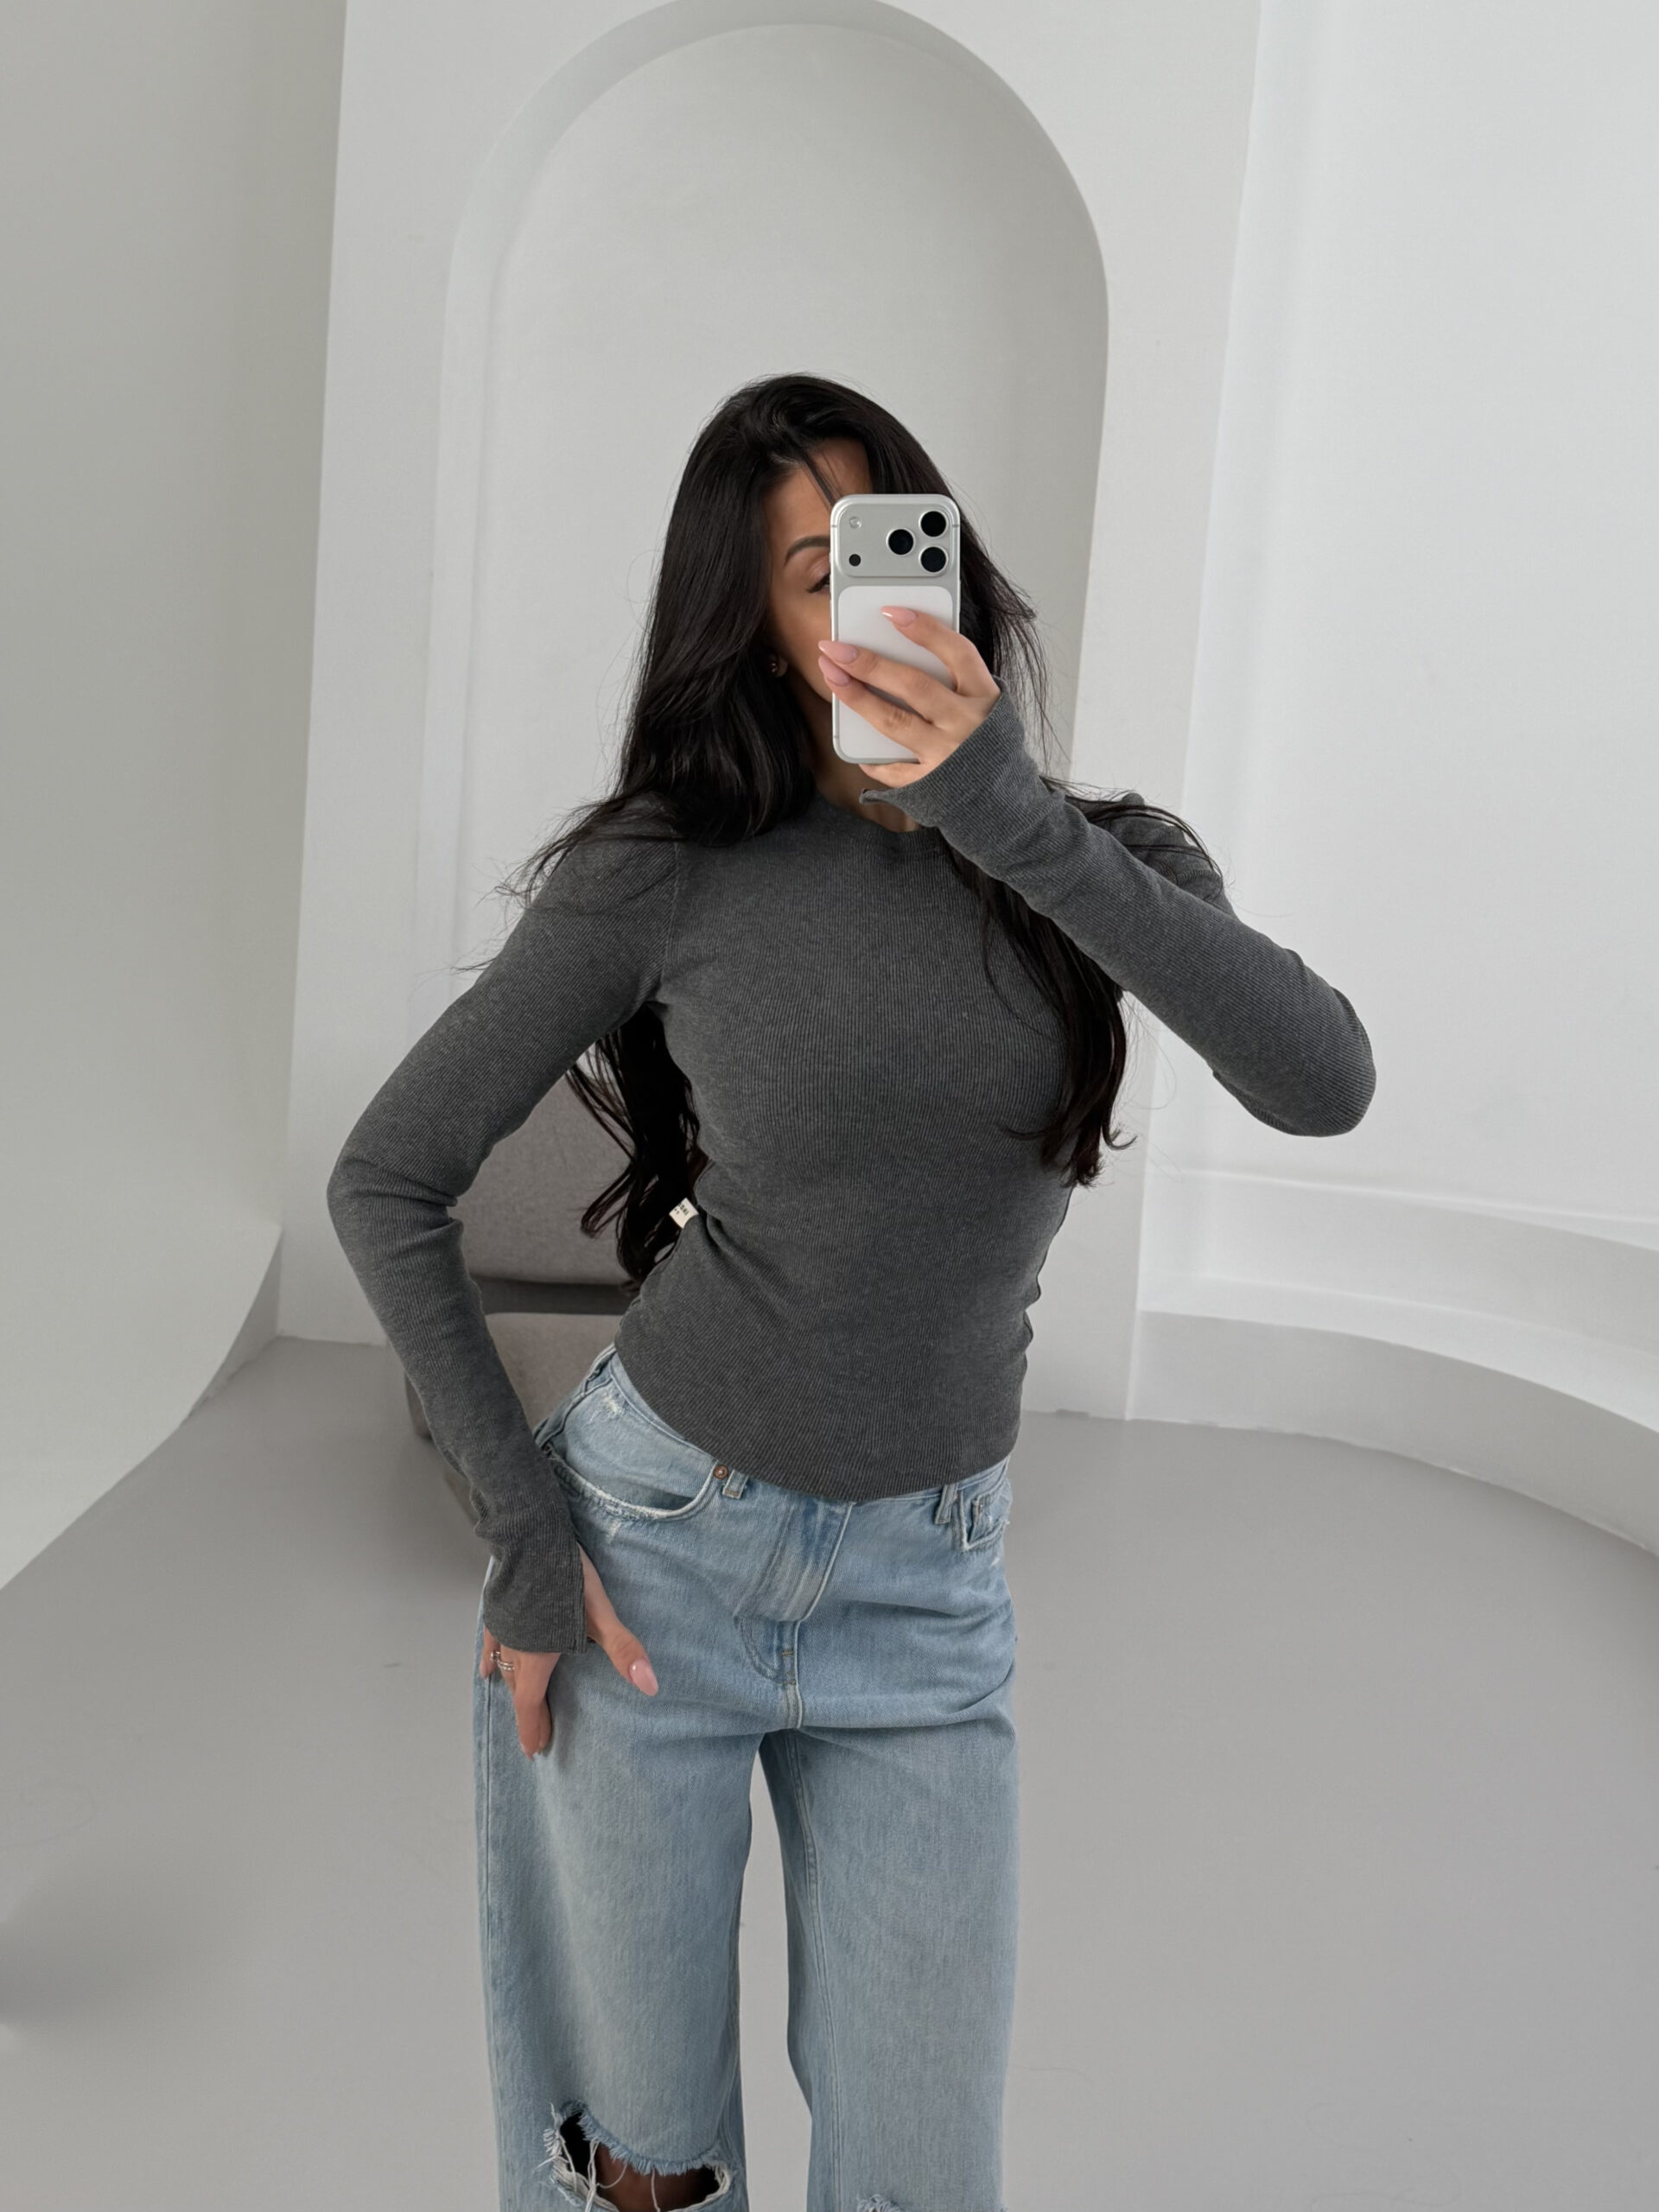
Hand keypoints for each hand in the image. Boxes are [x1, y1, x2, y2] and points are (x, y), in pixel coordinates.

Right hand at [479, 1539, 657, 1757]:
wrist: (530, 1538)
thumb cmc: (566, 1578)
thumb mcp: (601, 1615)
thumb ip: (623, 1650)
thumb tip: (650, 1686)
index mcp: (537, 1658)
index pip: (531, 1704)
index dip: (533, 1728)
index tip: (534, 1750)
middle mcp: (515, 1648)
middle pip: (519, 1690)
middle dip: (527, 1714)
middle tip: (533, 1737)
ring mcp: (503, 1628)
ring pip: (503, 1667)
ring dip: (511, 1688)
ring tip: (517, 1704)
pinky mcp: (497, 1608)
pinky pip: (489, 1644)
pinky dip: (489, 1660)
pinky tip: (485, 1669)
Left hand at [816, 607, 1000, 787]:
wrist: (1005, 799)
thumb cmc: (986, 741)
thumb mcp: (984, 704)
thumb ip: (954, 680)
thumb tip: (900, 652)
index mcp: (985, 696)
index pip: (957, 653)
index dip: (925, 630)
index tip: (890, 611)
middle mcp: (967, 723)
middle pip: (914, 685)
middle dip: (870, 663)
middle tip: (835, 647)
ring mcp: (948, 754)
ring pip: (894, 721)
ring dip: (858, 698)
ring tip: (832, 676)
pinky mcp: (932, 783)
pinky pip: (894, 768)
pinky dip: (873, 758)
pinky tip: (854, 744)